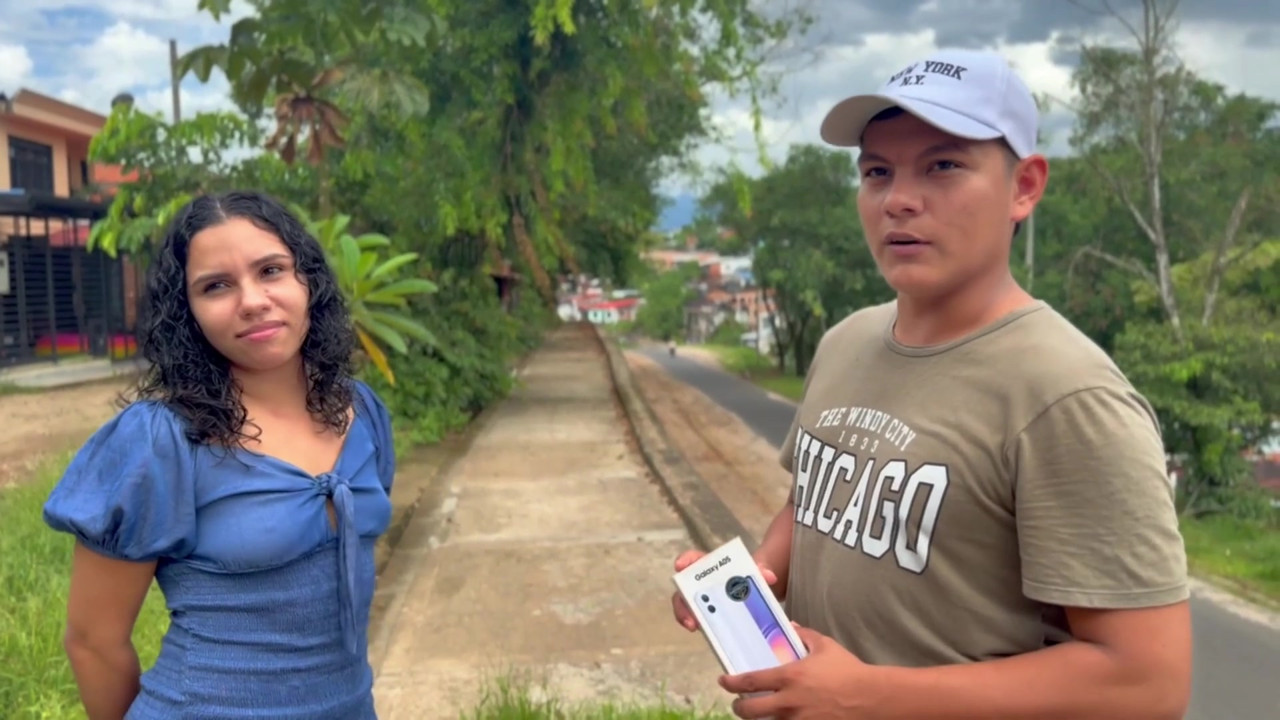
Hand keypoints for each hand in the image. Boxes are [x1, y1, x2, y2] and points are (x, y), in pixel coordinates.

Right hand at [670, 549, 778, 631]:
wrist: (755, 591)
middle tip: (689, 613)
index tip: (680, 565)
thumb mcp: (756, 571)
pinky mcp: (706, 616)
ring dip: (686, 616)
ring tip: (693, 626)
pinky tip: (708, 635)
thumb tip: (770, 577)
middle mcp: (701, 584)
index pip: (694, 560)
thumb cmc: (749, 577)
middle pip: (684, 589)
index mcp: (711, 567)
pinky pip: (698, 622)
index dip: (685, 560)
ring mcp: (701, 601)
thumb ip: (762, 571)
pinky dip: (702, 628)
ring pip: (686, 607)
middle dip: (683, 601)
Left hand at [719, 624, 880, 718]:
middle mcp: (789, 702)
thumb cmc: (848, 670)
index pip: (750, 682)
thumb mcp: (825, 646)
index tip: (724, 681)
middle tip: (738, 704)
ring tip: (758, 714)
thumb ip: (804, 634)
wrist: (871, 698)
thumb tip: (791, 625)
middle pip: (749, 711)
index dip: (731, 683)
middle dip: (738, 708)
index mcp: (790, 677)